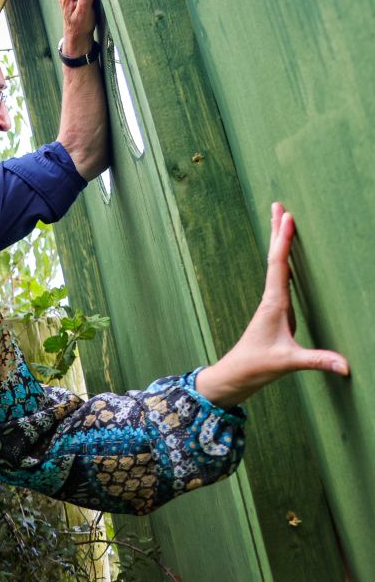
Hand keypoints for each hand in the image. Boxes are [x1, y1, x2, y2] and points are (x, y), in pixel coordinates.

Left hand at [196, 203, 349, 406]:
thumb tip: (346, 366)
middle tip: (278, 205)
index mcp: (273, 304)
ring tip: (281, 220)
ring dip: (278, 243)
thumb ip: (317, 362)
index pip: (279, 266)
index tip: (288, 217)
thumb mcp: (287, 363)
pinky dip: (284, 262)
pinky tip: (287, 257)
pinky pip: (280, 279)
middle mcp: (271, 299)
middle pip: (275, 258)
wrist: (235, 376)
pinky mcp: (275, 312)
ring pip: (276, 267)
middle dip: (277, 232)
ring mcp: (272, 305)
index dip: (284, 241)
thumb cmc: (256, 366)